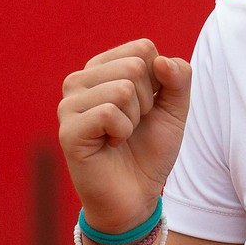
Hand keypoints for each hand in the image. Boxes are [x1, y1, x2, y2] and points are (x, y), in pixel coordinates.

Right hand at [58, 40, 191, 232]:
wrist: (136, 196)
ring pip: (122, 89)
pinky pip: (109, 113)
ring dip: (134, 120)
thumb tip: (160, 61)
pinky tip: (111, 145)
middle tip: (133, 125)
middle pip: (134, 66)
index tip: (147, 107)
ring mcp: (69, 104)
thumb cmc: (150, 149)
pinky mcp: (68, 129)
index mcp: (102, 68)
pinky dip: (122, 133)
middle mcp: (80, 80)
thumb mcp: (174, 108)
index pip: (143, 48)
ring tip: (121, 136)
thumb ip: (178, 78)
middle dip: (147, 101)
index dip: (158, 81)